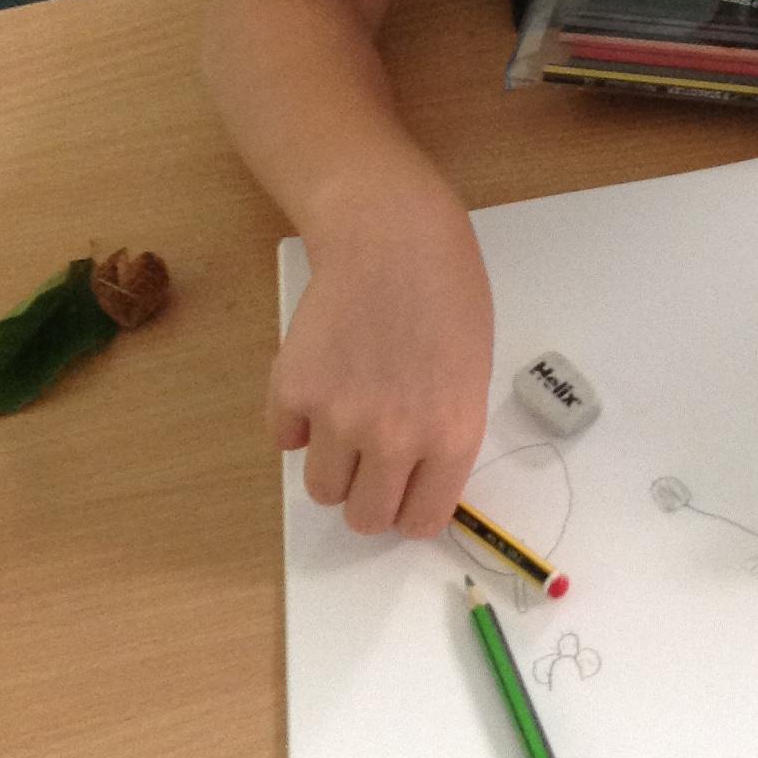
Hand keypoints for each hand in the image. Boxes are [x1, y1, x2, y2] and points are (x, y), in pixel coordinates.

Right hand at [270, 180, 493, 539]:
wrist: (392, 237)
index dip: (411, 510)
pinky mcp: (292, 390)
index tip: (406, 493)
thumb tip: (417, 485)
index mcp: (451, 437)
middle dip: (369, 498)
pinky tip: (322, 380)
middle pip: (365, 519)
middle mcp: (395, 439)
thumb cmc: (447, 294)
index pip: (421, 521)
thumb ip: (445, 435)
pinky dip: (298, 422)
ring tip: (345, 421)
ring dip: (333, 466)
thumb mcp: (471, 374)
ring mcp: (338, 416)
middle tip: (372, 464)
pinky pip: (286, 440)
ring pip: (322, 489)